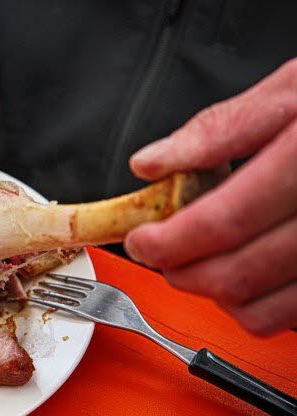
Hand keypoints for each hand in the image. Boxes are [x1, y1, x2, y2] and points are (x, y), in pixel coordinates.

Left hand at [125, 59, 296, 335]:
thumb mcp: (293, 91)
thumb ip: (219, 130)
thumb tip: (153, 162)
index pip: (223, 222)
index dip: (168, 241)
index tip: (142, 240)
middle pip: (236, 275)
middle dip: (181, 272)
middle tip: (162, 253)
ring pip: (261, 310)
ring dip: (214, 294)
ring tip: (203, 260)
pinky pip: (292, 317)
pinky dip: (257, 306)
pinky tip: (249, 271)